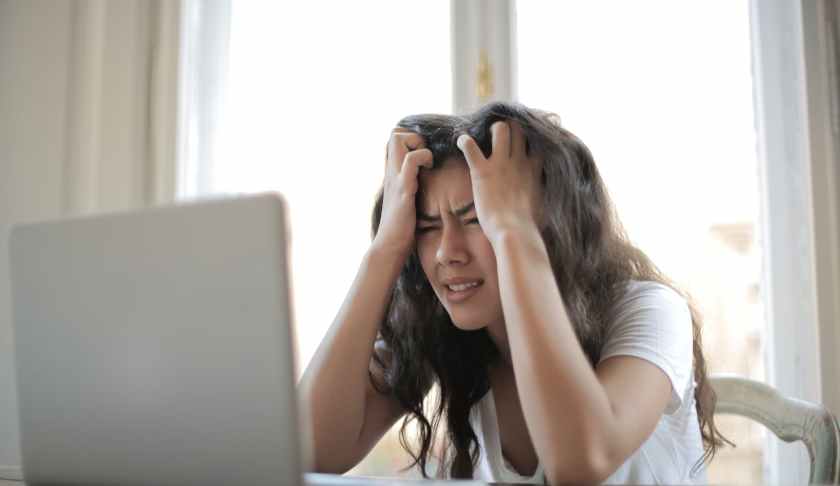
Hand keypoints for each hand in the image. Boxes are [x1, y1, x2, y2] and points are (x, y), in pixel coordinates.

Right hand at [371, 128, 432, 257]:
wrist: (390, 246)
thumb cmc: (401, 227)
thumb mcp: (405, 200)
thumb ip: (410, 187)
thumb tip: (423, 182)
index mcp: (392, 174)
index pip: (394, 139)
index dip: (411, 139)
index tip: (424, 155)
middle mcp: (391, 172)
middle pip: (394, 133)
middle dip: (414, 137)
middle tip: (425, 157)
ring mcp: (396, 179)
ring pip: (398, 140)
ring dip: (418, 144)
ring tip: (427, 162)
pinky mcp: (403, 189)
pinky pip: (411, 161)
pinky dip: (423, 158)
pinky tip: (430, 170)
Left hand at [456, 121, 541, 244]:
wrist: (514, 232)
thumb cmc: (528, 226)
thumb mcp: (542, 206)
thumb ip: (541, 194)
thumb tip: (542, 200)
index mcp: (534, 169)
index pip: (537, 142)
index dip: (530, 137)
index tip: (524, 139)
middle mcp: (519, 161)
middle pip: (519, 129)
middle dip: (510, 127)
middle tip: (501, 134)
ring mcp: (500, 164)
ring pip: (500, 129)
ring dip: (491, 130)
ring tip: (484, 135)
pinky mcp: (482, 171)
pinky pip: (470, 146)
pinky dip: (464, 141)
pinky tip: (461, 141)